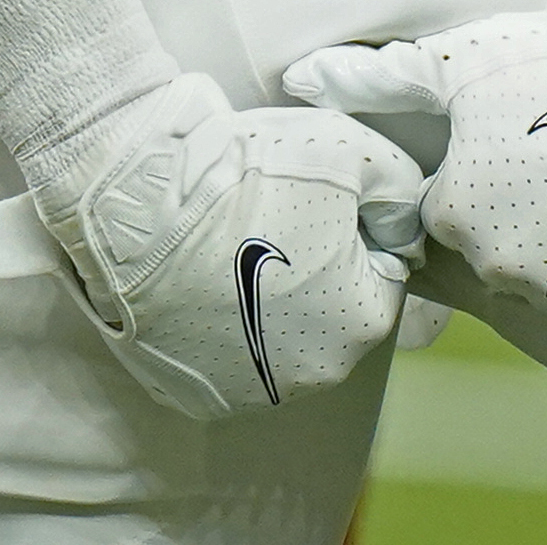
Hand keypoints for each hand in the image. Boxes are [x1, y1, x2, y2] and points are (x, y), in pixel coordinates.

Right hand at [0, 0, 425, 420]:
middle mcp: (314, 376)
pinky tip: (199, 284)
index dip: (351, 236)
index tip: (313, 208)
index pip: (379, 276)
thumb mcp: (354, 152)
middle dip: (314, 276)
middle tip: (269, 224)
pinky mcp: (196, 395)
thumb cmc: (251, 174)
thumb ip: (400, 189)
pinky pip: (227, 360)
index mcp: (361, 324)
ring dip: (266, 306)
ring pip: (280, 341)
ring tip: (228, 250)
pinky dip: (220, 328)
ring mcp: (250, 392)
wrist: (142, 200)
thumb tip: (404, 218)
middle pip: (331, 316)